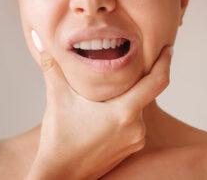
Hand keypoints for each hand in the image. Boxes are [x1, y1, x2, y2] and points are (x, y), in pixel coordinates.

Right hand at [26, 33, 172, 179]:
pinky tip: (111, 108)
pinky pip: (136, 122)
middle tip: (128, 63)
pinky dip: (128, 111)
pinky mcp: (131, 148)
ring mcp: (136, 140)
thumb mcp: (57, 99)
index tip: (167, 48)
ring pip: (140, 108)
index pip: (157, 81)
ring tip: (113, 88)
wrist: (61, 175)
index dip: (165, 62)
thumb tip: (39, 39)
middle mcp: (136, 127)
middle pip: (147, 93)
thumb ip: (52, 67)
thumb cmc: (60, 139)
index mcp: (124, 112)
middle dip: (139, 78)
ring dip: (131, 96)